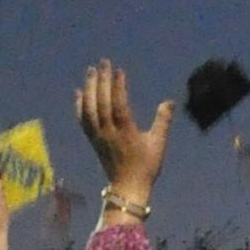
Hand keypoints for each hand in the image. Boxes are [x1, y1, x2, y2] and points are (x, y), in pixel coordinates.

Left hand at [76, 61, 171, 207]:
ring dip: (89, 88)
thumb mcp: (159, 143)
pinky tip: (79, 91)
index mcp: (126, 132)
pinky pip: (83, 119)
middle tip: (102, 62)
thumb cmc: (146, 165)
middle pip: (102, 102)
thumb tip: (169, 102)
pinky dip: (79, 104)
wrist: (127, 186)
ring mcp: (98, 135)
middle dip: (102, 81)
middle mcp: (108, 132)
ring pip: (89, 108)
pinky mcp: (92, 139)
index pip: (119, 105)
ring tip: (91, 71)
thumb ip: (163, 121)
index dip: (118, 87)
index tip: (118, 70)